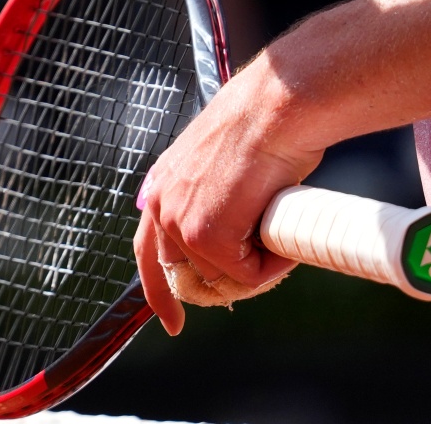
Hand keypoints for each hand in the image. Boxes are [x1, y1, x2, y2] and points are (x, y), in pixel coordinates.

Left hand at [129, 64, 320, 336]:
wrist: (274, 109)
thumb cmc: (260, 126)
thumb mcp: (220, 166)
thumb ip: (209, 199)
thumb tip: (229, 235)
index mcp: (161, 187)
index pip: (148, 252)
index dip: (158, 292)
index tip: (171, 322)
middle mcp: (161, 206)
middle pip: (187, 275)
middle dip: (222, 284)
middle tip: (261, 266)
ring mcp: (181, 223)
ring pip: (222, 277)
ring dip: (257, 265)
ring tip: (278, 225)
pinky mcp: (208, 237)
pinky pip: (247, 275)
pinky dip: (273, 263)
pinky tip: (282, 232)